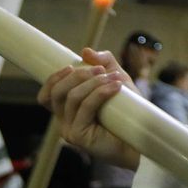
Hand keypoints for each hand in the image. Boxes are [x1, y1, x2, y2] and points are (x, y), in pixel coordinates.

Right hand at [36, 49, 139, 170]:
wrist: (140, 137)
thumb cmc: (126, 110)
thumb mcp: (115, 79)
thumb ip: (103, 63)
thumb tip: (85, 51)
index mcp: (66, 109)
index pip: (47, 95)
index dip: (53, 79)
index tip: (71, 65)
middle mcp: (64, 121)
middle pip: (57, 93)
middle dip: (78, 76)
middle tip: (101, 70)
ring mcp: (70, 130)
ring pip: (72, 98)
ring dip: (94, 83)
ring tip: (115, 78)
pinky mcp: (80, 136)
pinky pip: (85, 108)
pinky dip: (100, 93)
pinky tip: (115, 87)